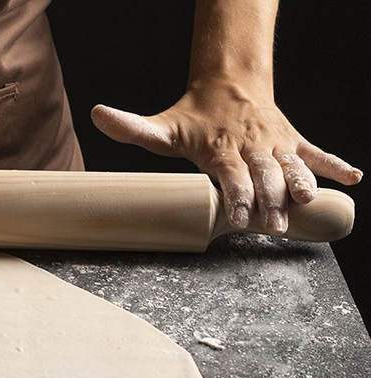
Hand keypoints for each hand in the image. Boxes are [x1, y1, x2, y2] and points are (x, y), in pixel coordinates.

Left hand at [90, 79, 361, 234]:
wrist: (228, 85)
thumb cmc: (193, 117)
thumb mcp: (162, 126)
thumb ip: (132, 127)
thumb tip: (98, 114)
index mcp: (221, 149)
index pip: (231, 176)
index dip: (235, 196)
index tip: (237, 219)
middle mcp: (252, 147)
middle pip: (265, 177)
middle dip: (269, 202)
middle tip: (272, 227)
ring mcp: (276, 144)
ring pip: (293, 167)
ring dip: (300, 187)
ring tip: (306, 205)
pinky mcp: (293, 140)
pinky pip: (316, 153)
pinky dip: (334, 166)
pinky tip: (352, 179)